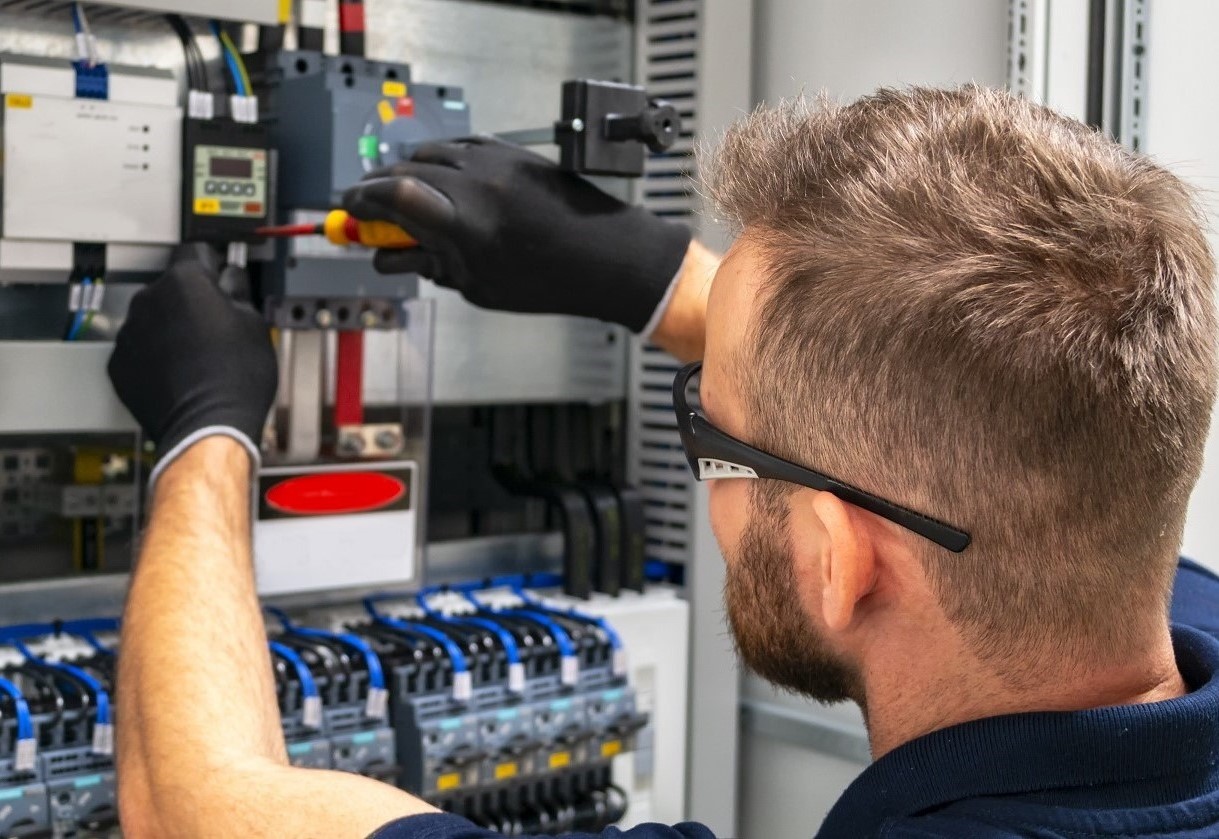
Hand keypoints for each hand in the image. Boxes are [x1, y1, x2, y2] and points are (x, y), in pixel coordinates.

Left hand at [108, 244, 276, 485]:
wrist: (207, 426)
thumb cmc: (234, 380)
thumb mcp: (255, 324)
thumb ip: (239, 291)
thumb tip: (232, 280)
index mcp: (186, 281)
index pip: (197, 250)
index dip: (215, 264)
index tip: (223, 274)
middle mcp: (150, 299)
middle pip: (172, 286)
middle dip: (192, 300)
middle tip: (219, 325)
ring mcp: (130, 332)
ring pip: (154, 317)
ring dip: (172, 327)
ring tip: (200, 354)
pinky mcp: (120, 363)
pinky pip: (139, 348)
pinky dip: (156, 356)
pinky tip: (182, 372)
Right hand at [342, 136, 691, 331]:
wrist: (607, 256)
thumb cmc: (550, 282)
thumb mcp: (479, 287)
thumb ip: (430, 265)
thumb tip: (391, 254)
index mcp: (466, 225)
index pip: (392, 197)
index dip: (360, 203)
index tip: (349, 213)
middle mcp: (477, 185)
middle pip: (403, 171)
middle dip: (377, 191)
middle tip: (367, 211)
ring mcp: (495, 162)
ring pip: (429, 153)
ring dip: (406, 173)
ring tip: (403, 199)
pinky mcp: (511, 152)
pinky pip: (460, 145)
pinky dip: (440, 161)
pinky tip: (440, 181)